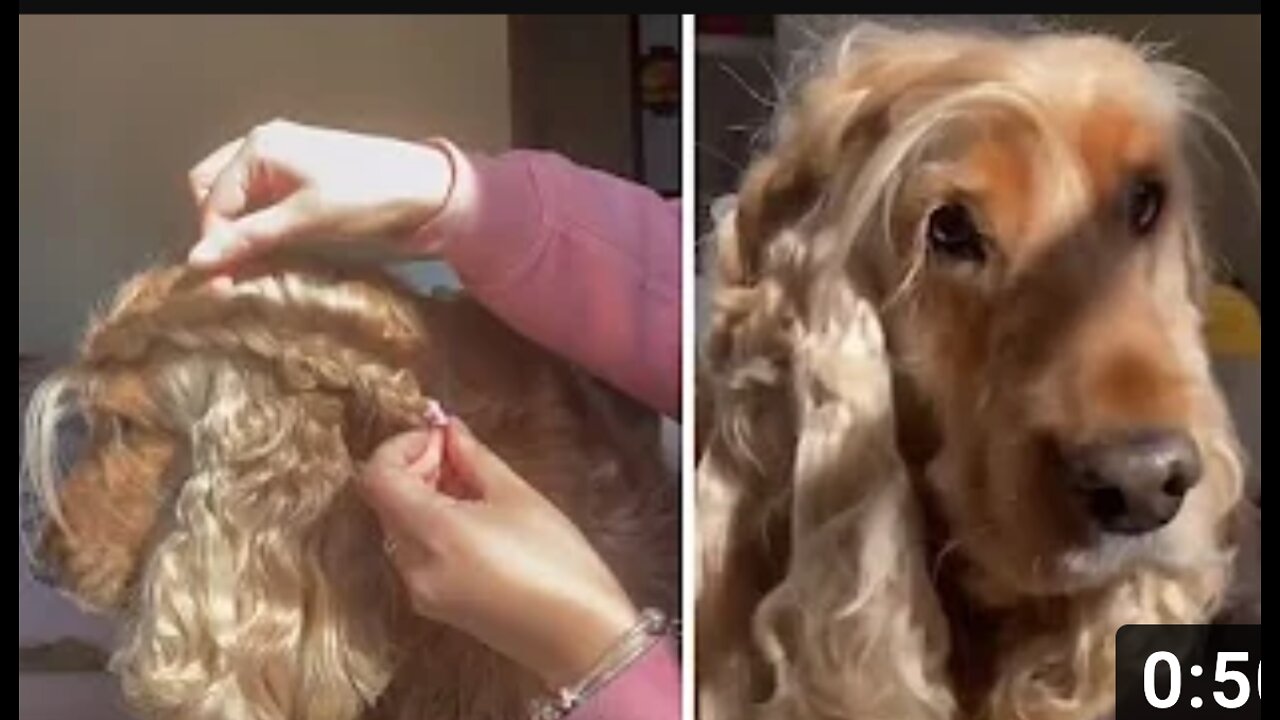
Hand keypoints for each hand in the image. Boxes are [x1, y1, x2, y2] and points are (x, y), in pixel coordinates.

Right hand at [187, 119, 453, 267]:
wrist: (427, 190)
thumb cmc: (369, 195)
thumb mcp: (304, 219)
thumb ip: (249, 239)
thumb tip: (196, 262)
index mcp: (259, 147)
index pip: (212, 200)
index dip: (213, 244)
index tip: (217, 286)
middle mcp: (264, 148)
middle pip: (214, 193)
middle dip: (217, 232)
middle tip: (230, 276)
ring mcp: (283, 164)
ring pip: (237, 201)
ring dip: (236, 234)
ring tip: (247, 272)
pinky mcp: (302, 184)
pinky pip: (262, 205)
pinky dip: (258, 230)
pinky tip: (268, 257)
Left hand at [359, 419, 638, 689]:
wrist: (580, 638)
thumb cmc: (558, 561)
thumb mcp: (519, 497)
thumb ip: (474, 458)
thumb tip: (449, 428)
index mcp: (431, 532)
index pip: (377, 477)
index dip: (401, 446)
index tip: (441, 436)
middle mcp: (412, 564)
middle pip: (386, 501)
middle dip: (416, 468)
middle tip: (461, 454)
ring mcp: (419, 590)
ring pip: (399, 526)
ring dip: (424, 496)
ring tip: (473, 486)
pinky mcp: (434, 605)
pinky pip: (416, 552)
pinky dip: (431, 525)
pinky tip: (473, 518)